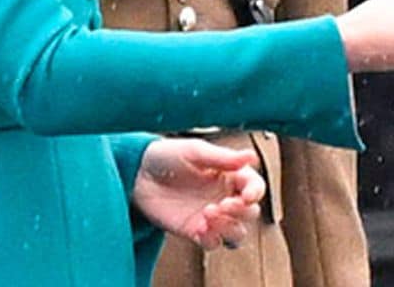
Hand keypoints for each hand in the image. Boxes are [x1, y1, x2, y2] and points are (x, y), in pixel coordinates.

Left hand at [132, 138, 264, 250]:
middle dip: (241, 211)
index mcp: (230, 174)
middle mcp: (225, 196)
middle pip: (250, 213)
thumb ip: (223, 158)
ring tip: (209, 214)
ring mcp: (210, 216)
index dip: (255, 192)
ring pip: (236, 233)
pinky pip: (213, 243)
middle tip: (223, 204)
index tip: (246, 195)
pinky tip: (200, 226)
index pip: (255, 187)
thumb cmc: (168, 156)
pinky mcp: (194, 231)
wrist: (138, 175)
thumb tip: (251, 157)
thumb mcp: (196, 151)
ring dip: (230, 227)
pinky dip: (212, 239)